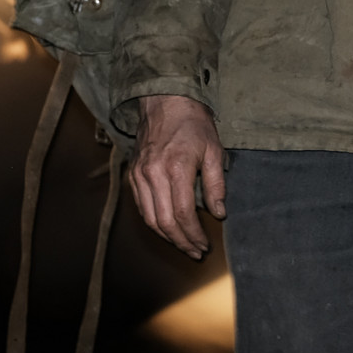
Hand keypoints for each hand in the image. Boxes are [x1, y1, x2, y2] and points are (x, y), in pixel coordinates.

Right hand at [130, 94, 226, 259]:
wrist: (165, 101)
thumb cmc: (193, 124)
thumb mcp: (214, 150)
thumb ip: (216, 185)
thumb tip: (219, 214)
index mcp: (176, 167)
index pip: (183, 214)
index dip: (194, 234)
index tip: (205, 245)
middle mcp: (153, 174)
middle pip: (164, 222)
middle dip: (181, 242)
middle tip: (195, 252)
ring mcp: (139, 174)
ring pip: (149, 218)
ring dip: (167, 237)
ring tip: (183, 245)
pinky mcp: (133, 173)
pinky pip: (141, 206)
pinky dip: (154, 222)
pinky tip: (167, 228)